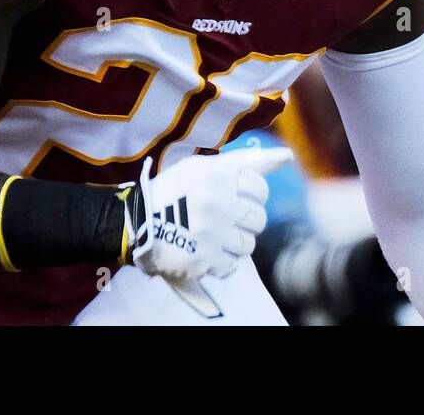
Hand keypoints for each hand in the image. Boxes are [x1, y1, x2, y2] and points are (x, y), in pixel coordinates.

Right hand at [124, 147, 292, 285]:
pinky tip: (205, 250)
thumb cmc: (176, 190)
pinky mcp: (202, 259)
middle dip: (244, 222)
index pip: (260, 189)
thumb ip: (247, 162)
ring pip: (248, 245)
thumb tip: (287, 157)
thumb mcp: (205, 166)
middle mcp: (216, 203)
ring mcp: (210, 233)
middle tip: (223, 220)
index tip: (231, 199)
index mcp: (217, 176)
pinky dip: (221, 263)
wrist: (136, 221)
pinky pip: (232, 266)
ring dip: (234, 244)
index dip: (249, 196)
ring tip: (213, 236)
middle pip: (258, 219)